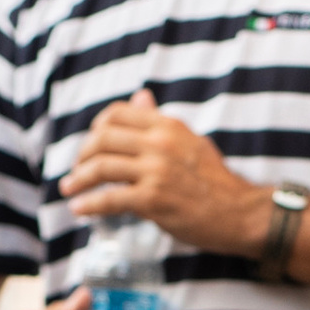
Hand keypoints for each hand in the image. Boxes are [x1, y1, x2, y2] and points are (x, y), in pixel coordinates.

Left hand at [62, 88, 278, 260]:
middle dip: (81, 156)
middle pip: (102, 139)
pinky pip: (109, 198)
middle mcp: (159, 142)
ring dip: (78, 180)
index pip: (116, 114)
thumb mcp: (189, 140)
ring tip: (69, 190)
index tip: (89, 146)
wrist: (240, 212)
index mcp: (166, 125)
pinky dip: (89, 204)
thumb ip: (160, 121)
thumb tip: (140, 96)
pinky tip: (79, 209)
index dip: (95, 129)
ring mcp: (156, 170)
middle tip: (75, 172)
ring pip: (101, 167)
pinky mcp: (153, 199)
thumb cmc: (214, 181)